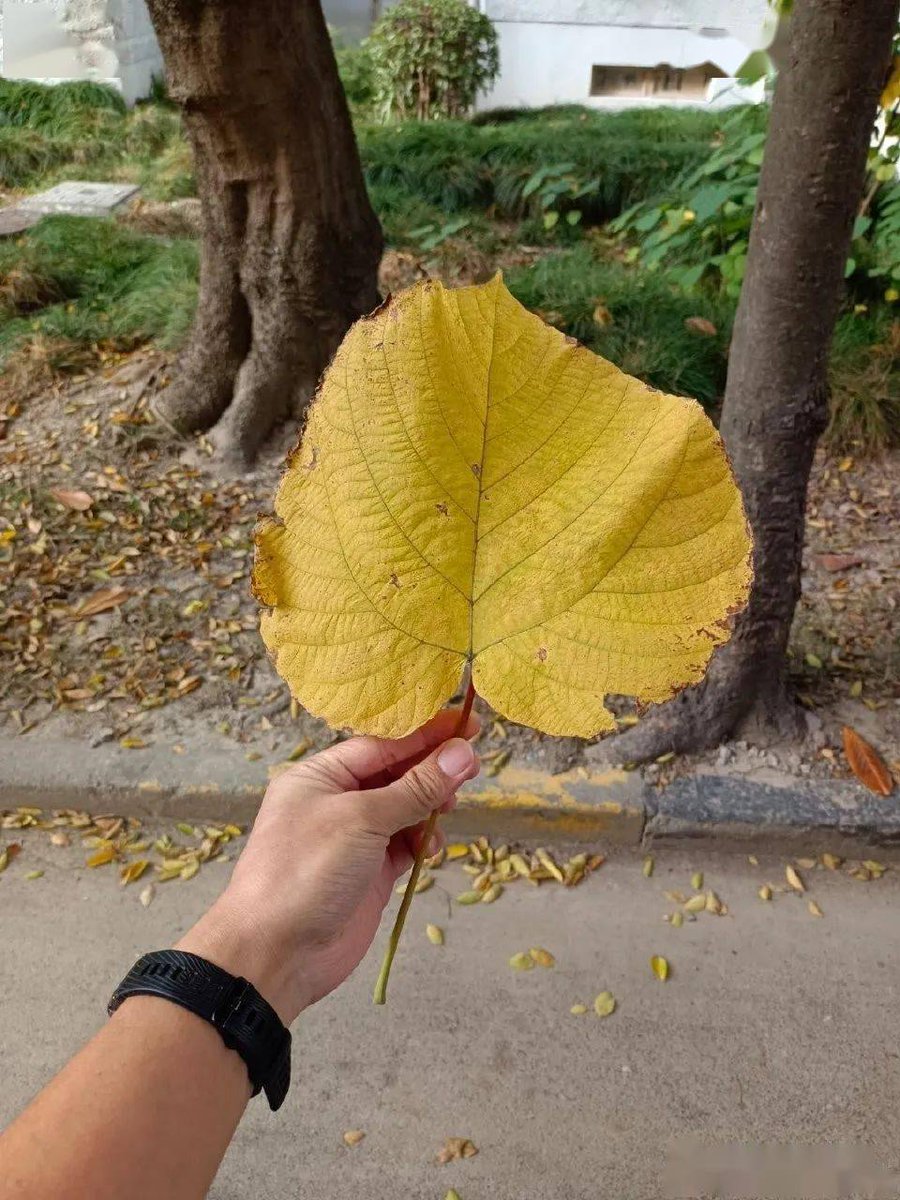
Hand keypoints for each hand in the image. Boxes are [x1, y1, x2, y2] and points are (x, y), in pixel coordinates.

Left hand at [177, 710, 479, 1023]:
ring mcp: (352, 840)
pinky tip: (432, 847)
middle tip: (474, 763)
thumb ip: (416, 787)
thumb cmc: (305, 871)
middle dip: (433, 768)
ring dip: (430, 806)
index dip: (425, 733)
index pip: (382, 743)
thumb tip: (462, 752)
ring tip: (451, 806)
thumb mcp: (362, 819)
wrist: (275, 954)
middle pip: (395, 774)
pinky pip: (405, 846)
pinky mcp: (369, 874)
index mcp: (320, 776)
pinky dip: (422, 843)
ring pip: (404, 810)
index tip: (467, 722)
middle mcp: (335, 802)